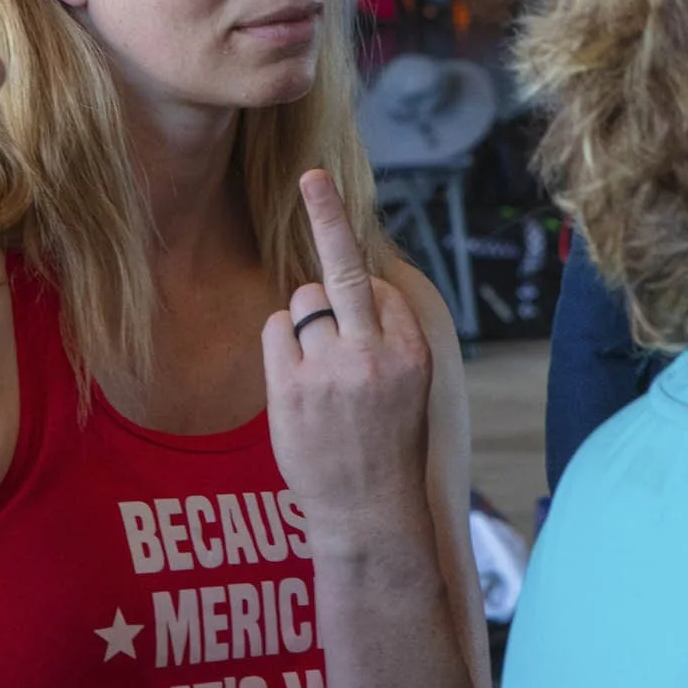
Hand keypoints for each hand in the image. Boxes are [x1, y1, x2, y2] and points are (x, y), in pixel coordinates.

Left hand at [262, 170, 434, 524]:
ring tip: (321, 371)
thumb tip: (363, 276)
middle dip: (328, 217)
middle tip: (312, 177)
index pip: (378, 285)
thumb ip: (388, 331)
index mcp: (411, 349)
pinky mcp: (291, 389)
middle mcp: (374, 354)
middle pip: (345, 271)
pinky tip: (298, 380)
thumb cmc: (388, 440)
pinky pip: (276, 330)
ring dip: (305, 321)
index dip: (362, 284)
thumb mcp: (409, 382)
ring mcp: (330, 371)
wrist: (368, 510)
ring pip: (303, 301)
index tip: (334, 200)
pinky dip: (282, 344)